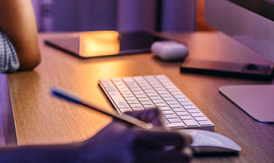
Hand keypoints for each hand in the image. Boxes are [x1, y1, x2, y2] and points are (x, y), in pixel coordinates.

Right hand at [77, 109, 191, 162]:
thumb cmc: (105, 140)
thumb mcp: (122, 119)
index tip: (187, 138)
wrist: (86, 161)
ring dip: (174, 161)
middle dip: (185, 153)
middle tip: (183, 150)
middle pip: (180, 158)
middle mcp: (138, 157)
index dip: (185, 138)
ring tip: (168, 156)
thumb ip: (146, 115)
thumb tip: (166, 121)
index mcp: (135, 138)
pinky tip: (156, 161)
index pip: (173, 138)